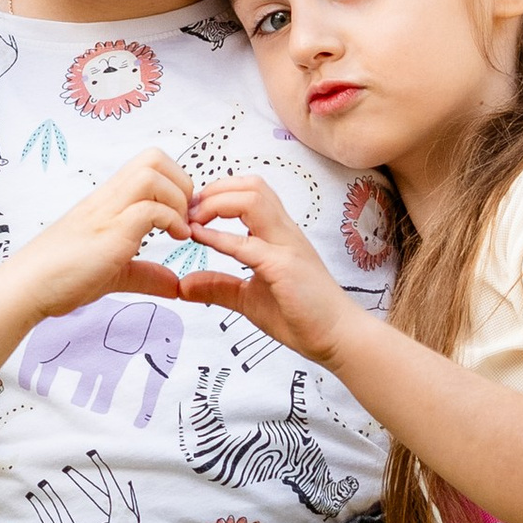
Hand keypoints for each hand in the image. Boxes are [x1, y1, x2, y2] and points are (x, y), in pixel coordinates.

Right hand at [6, 150, 198, 319]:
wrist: (27, 288)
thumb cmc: (62, 276)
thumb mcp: (115, 273)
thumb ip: (146, 274)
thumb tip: (175, 285)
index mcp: (110, 200)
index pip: (149, 163)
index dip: (177, 183)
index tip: (183, 216)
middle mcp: (109, 198)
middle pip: (154, 157)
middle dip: (181, 182)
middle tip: (184, 217)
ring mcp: (108, 211)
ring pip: (152, 173)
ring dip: (176, 198)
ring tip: (179, 229)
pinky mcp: (109, 231)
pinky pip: (148, 208)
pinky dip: (170, 220)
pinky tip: (174, 240)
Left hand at [184, 177, 350, 364]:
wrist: (337, 337)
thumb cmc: (302, 315)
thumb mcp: (250, 298)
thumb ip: (219, 287)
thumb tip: (184, 285)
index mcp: (279, 234)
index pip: (250, 191)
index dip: (217, 193)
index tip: (191, 213)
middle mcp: (285, 232)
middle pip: (251, 185)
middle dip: (214, 190)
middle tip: (188, 211)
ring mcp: (287, 246)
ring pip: (252, 199)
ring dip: (216, 204)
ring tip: (193, 221)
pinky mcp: (284, 267)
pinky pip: (248, 244)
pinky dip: (219, 237)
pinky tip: (199, 238)